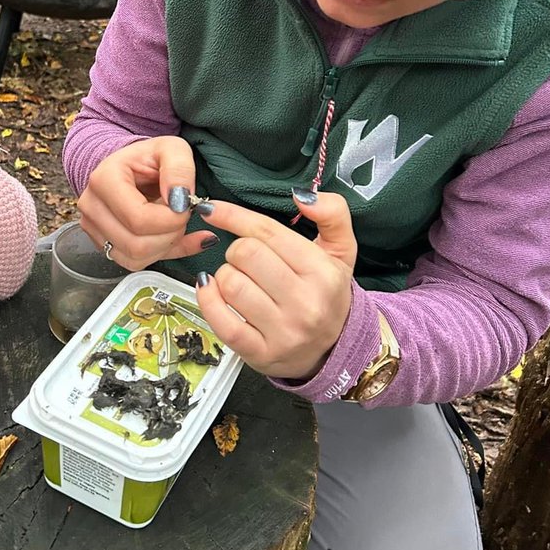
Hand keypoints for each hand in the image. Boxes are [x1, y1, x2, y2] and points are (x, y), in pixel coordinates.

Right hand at [77, 136, 215, 270]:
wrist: (132, 167)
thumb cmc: (150, 158)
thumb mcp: (172, 149)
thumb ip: (180, 169)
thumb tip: (180, 200)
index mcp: (104, 180)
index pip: (139, 219)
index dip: (171, 219)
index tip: (185, 205)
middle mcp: (91, 207)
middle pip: (136, 244)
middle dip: (170, 234)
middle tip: (181, 214)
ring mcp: (94, 228)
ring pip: (135, 259)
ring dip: (165, 245)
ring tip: (173, 222)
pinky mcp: (103, 244)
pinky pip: (135, 263)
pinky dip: (161, 254)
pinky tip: (173, 237)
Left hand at [194, 189, 356, 378]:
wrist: (334, 350)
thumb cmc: (328, 293)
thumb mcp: (341, 250)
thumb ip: (332, 213)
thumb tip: (301, 195)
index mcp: (322, 272)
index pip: (266, 233)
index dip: (234, 216)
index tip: (213, 210)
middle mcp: (305, 303)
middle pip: (244, 254)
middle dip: (237, 250)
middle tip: (245, 259)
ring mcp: (283, 331)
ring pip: (230, 284)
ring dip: (225, 276)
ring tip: (239, 280)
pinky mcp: (261, 354)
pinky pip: (222, 321)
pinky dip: (208, 299)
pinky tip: (212, 290)